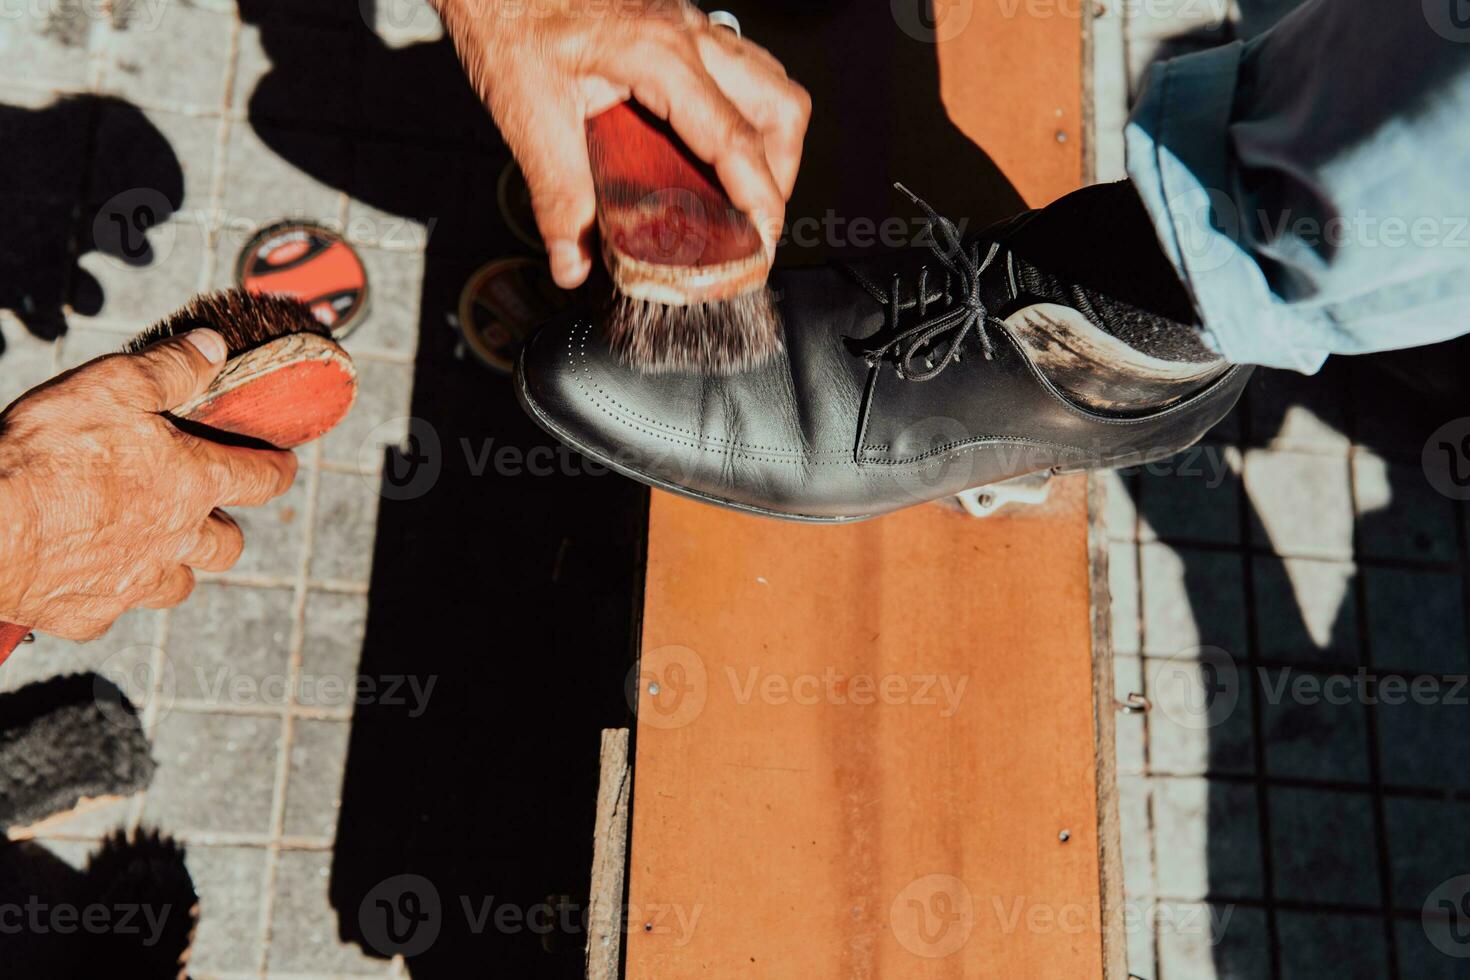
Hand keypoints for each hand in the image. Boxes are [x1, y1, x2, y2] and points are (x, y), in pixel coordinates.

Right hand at [0, 330, 297, 639]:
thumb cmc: (47, 455)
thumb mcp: (112, 385)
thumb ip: (169, 368)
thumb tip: (214, 349)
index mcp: (192, 483)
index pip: (260, 478)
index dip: (278, 469)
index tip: (283, 466)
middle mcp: (175, 539)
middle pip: (228, 545)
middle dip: (226, 527)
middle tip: (209, 509)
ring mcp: (134, 581)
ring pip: (180, 583)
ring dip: (177, 563)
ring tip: (158, 543)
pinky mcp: (90, 612)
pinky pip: (117, 607)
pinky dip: (112, 591)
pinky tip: (93, 573)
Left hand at [435, 0, 811, 287]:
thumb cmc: (508, 16)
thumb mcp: (529, 115)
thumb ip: (559, 196)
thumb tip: (572, 261)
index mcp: (662, 57)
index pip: (737, 139)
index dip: (761, 199)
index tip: (764, 240)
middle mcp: (688, 35)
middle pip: (780, 106)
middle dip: (780, 173)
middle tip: (754, 219)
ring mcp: (689, 24)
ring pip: (771, 82)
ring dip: (771, 141)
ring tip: (743, 188)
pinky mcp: (676, 24)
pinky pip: (742, 67)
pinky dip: (747, 112)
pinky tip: (715, 142)